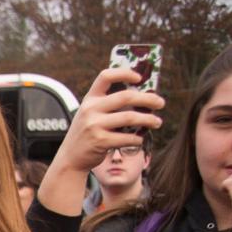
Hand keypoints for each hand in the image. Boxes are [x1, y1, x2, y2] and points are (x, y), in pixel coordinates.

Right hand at [36, 67, 164, 215]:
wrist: (71, 158)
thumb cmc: (87, 134)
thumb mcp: (90, 114)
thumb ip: (108, 104)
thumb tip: (140, 97)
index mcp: (90, 99)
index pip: (106, 76)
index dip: (124, 73)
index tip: (139, 78)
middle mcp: (91, 109)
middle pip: (126, 97)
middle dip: (148, 99)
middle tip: (160, 103)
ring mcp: (94, 125)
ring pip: (129, 117)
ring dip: (148, 120)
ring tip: (157, 122)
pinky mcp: (100, 141)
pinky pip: (126, 137)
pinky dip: (137, 139)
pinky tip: (139, 139)